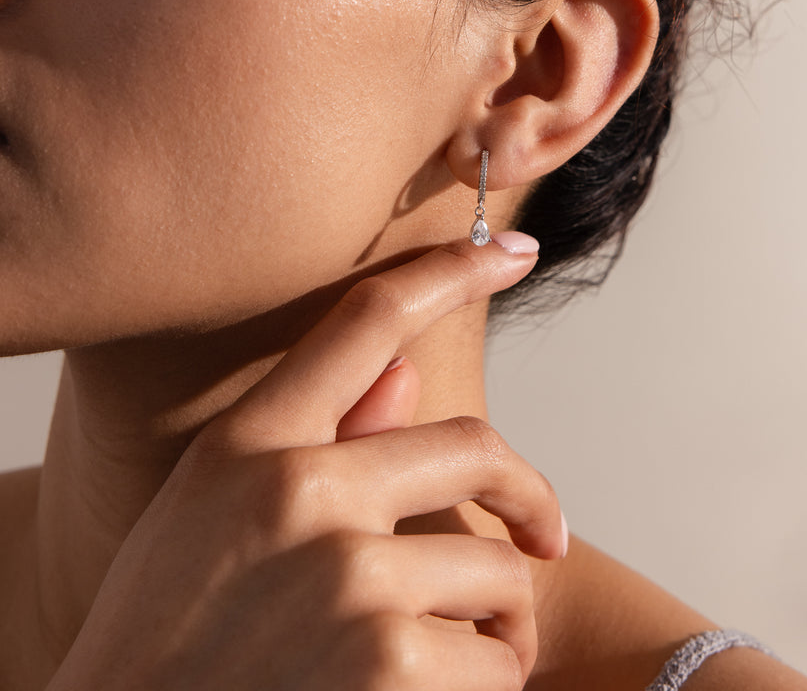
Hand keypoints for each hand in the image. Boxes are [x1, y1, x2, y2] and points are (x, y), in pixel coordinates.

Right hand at [48, 236, 562, 690]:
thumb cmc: (166, 636)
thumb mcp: (214, 517)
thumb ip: (318, 441)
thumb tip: (409, 375)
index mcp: (251, 442)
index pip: (368, 318)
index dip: (451, 270)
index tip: (514, 252)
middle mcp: (300, 490)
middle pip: (477, 443)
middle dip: (528, 495)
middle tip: (546, 535)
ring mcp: (346, 575)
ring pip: (496, 570)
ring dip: (498, 618)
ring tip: (460, 651)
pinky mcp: (385, 663)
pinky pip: (494, 658)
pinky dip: (487, 679)